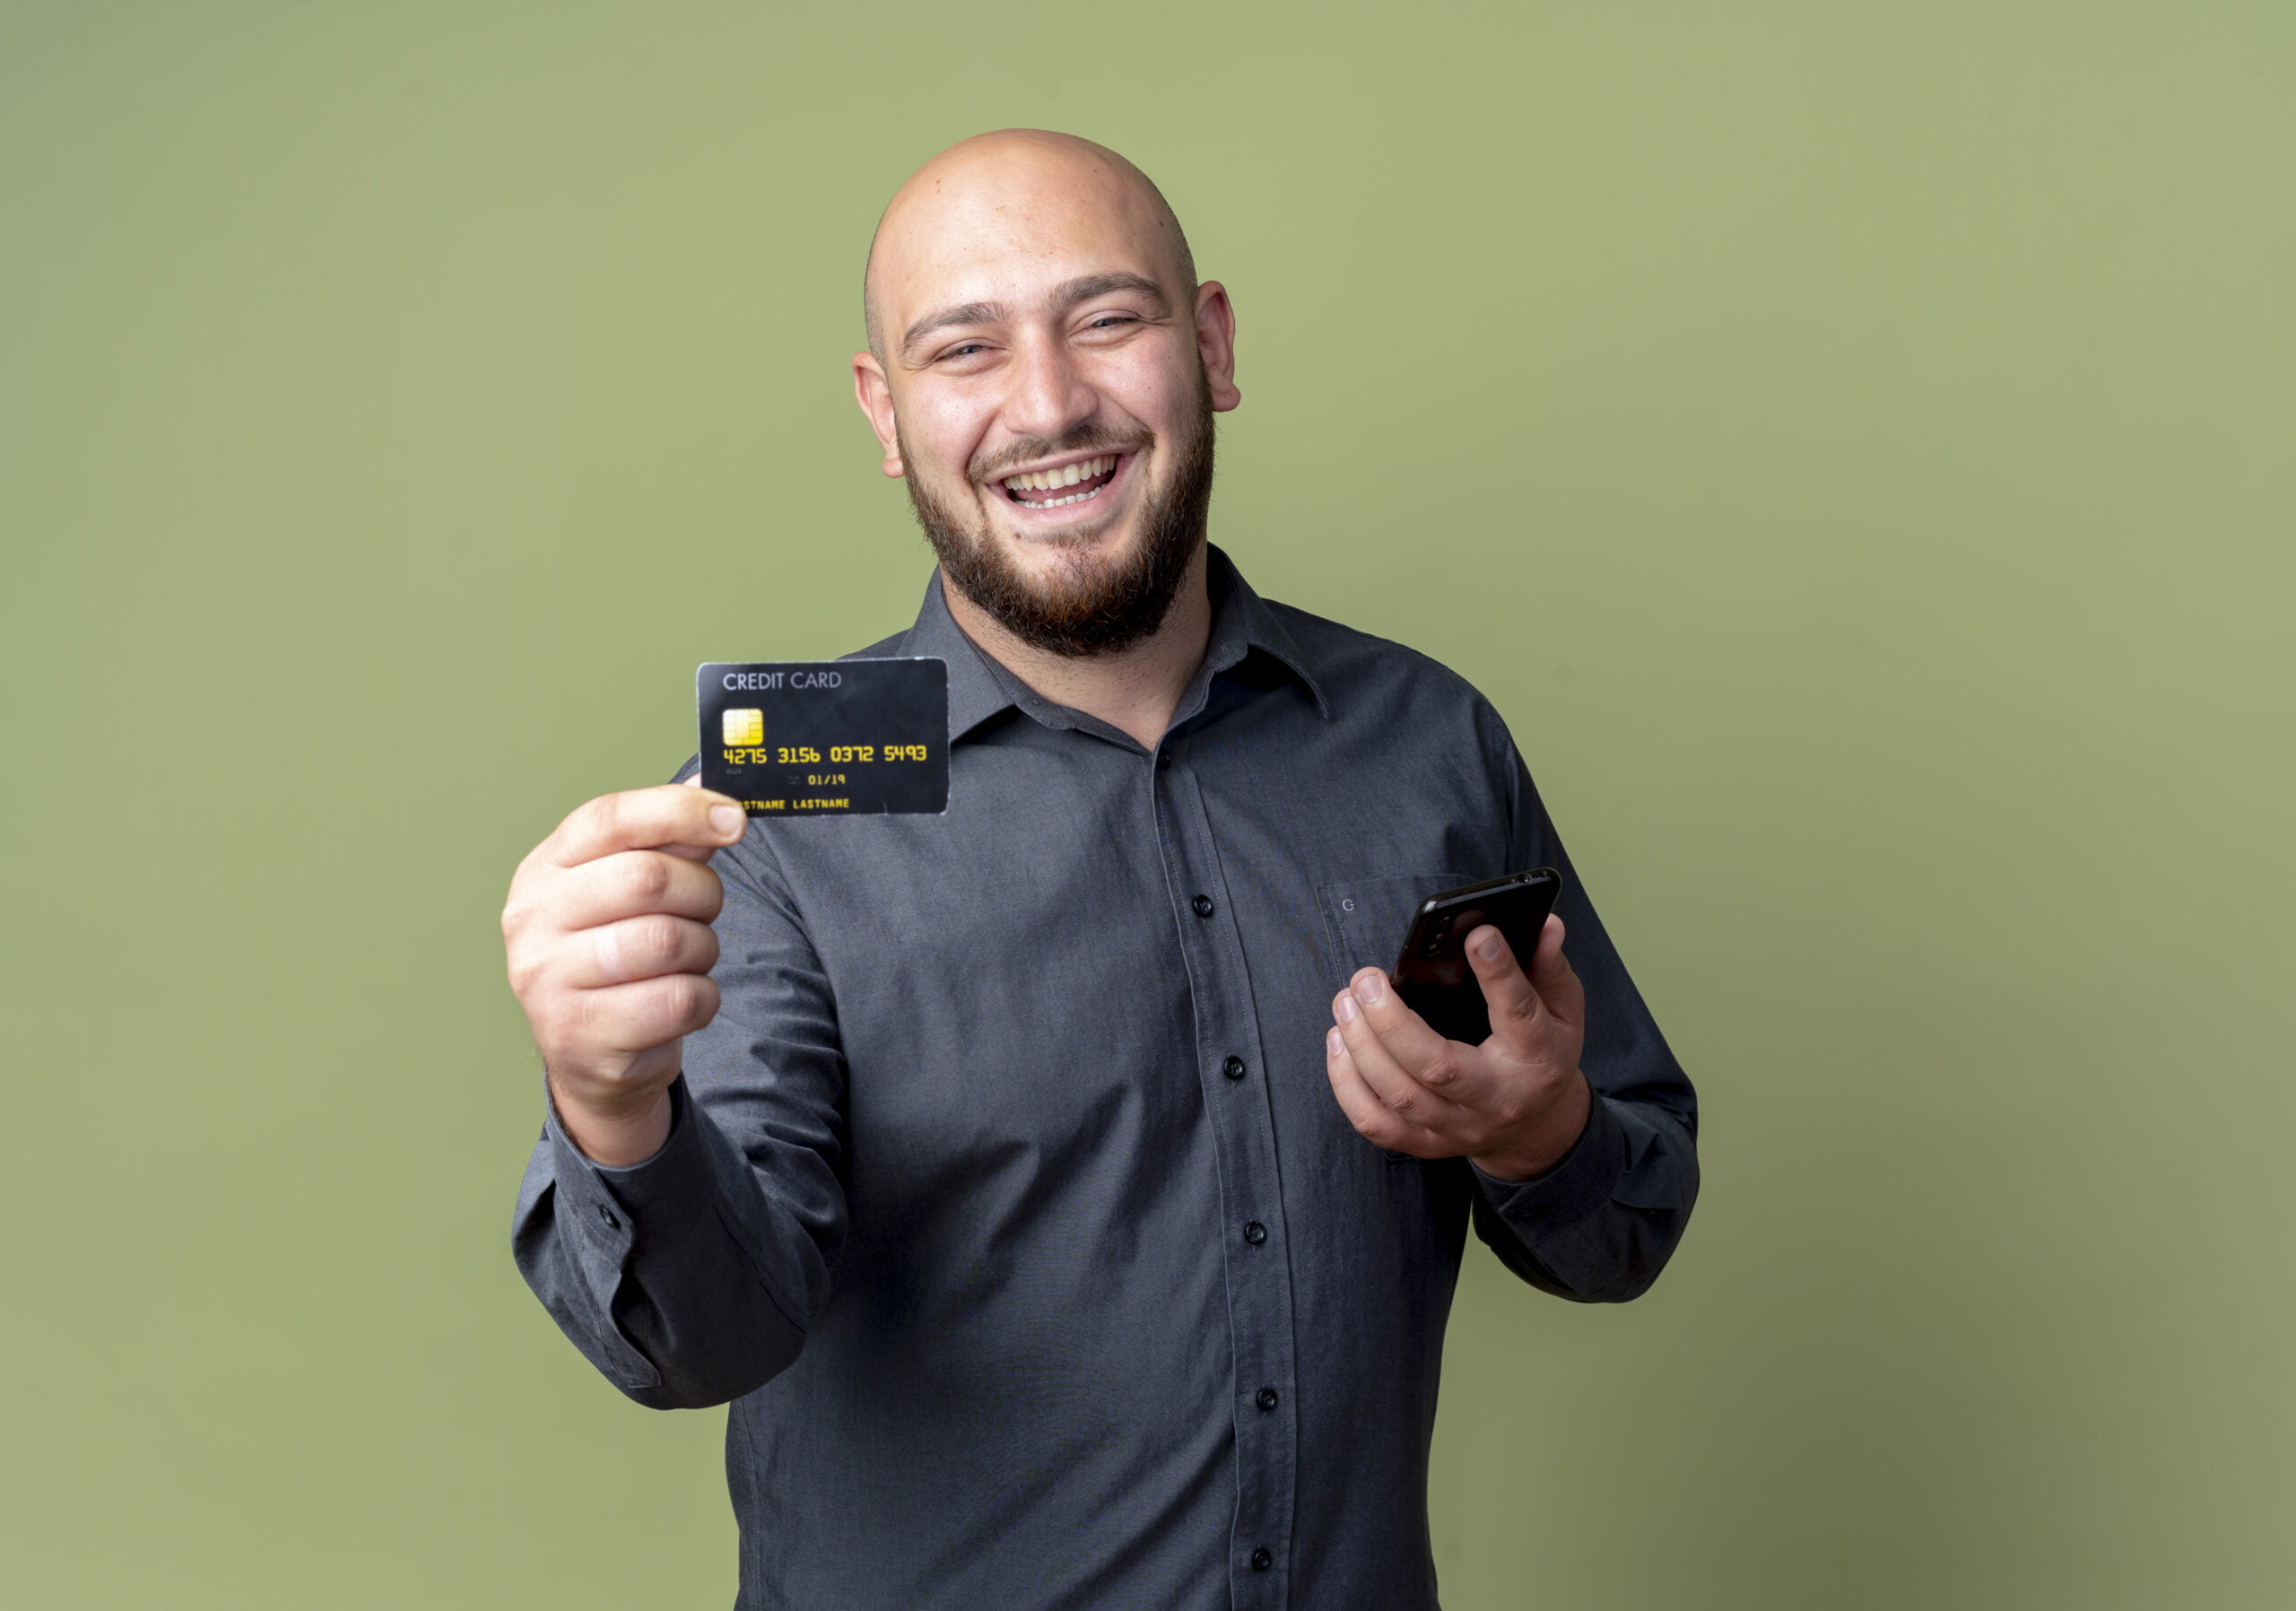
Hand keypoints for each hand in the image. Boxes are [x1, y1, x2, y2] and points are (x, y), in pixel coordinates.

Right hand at [501, 781, 746, 1164]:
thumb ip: (668, 840)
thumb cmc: (616, 954)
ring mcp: (549, 982)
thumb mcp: (628, 890)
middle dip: (701, 892)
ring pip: (668, 941)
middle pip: (647, 878)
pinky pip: (679, 1000)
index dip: (681, 811)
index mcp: (544, 870)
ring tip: (688, 959)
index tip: (733, 819)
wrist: (590, 1052)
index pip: (610, 819)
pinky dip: (702, 999)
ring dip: (702, 949)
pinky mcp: (582, 1035)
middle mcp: (533, 921)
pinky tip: (681, 1000)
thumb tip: (715, 793)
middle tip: (703, 910)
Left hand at [1325, 916, 1591, 1180]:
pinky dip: (1347, 1085)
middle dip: (1391, 1021)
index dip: (1498, 973)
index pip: (1518, 1014)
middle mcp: (1496, 1098)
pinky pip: (1377, 1124)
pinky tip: (1339, 1043)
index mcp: (1537, 1057)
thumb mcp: (1562, 1009)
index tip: (1475, 935)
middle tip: (1365, 980)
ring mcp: (1458, 1127)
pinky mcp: (1427, 1144)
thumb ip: (1550, 966)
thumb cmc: (1543, 1054)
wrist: (1538, 1128)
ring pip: (1400, 1097)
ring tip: (1346, 1002)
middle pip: (1438, 1067)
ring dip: (1361, 1047)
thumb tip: (1547, 925)